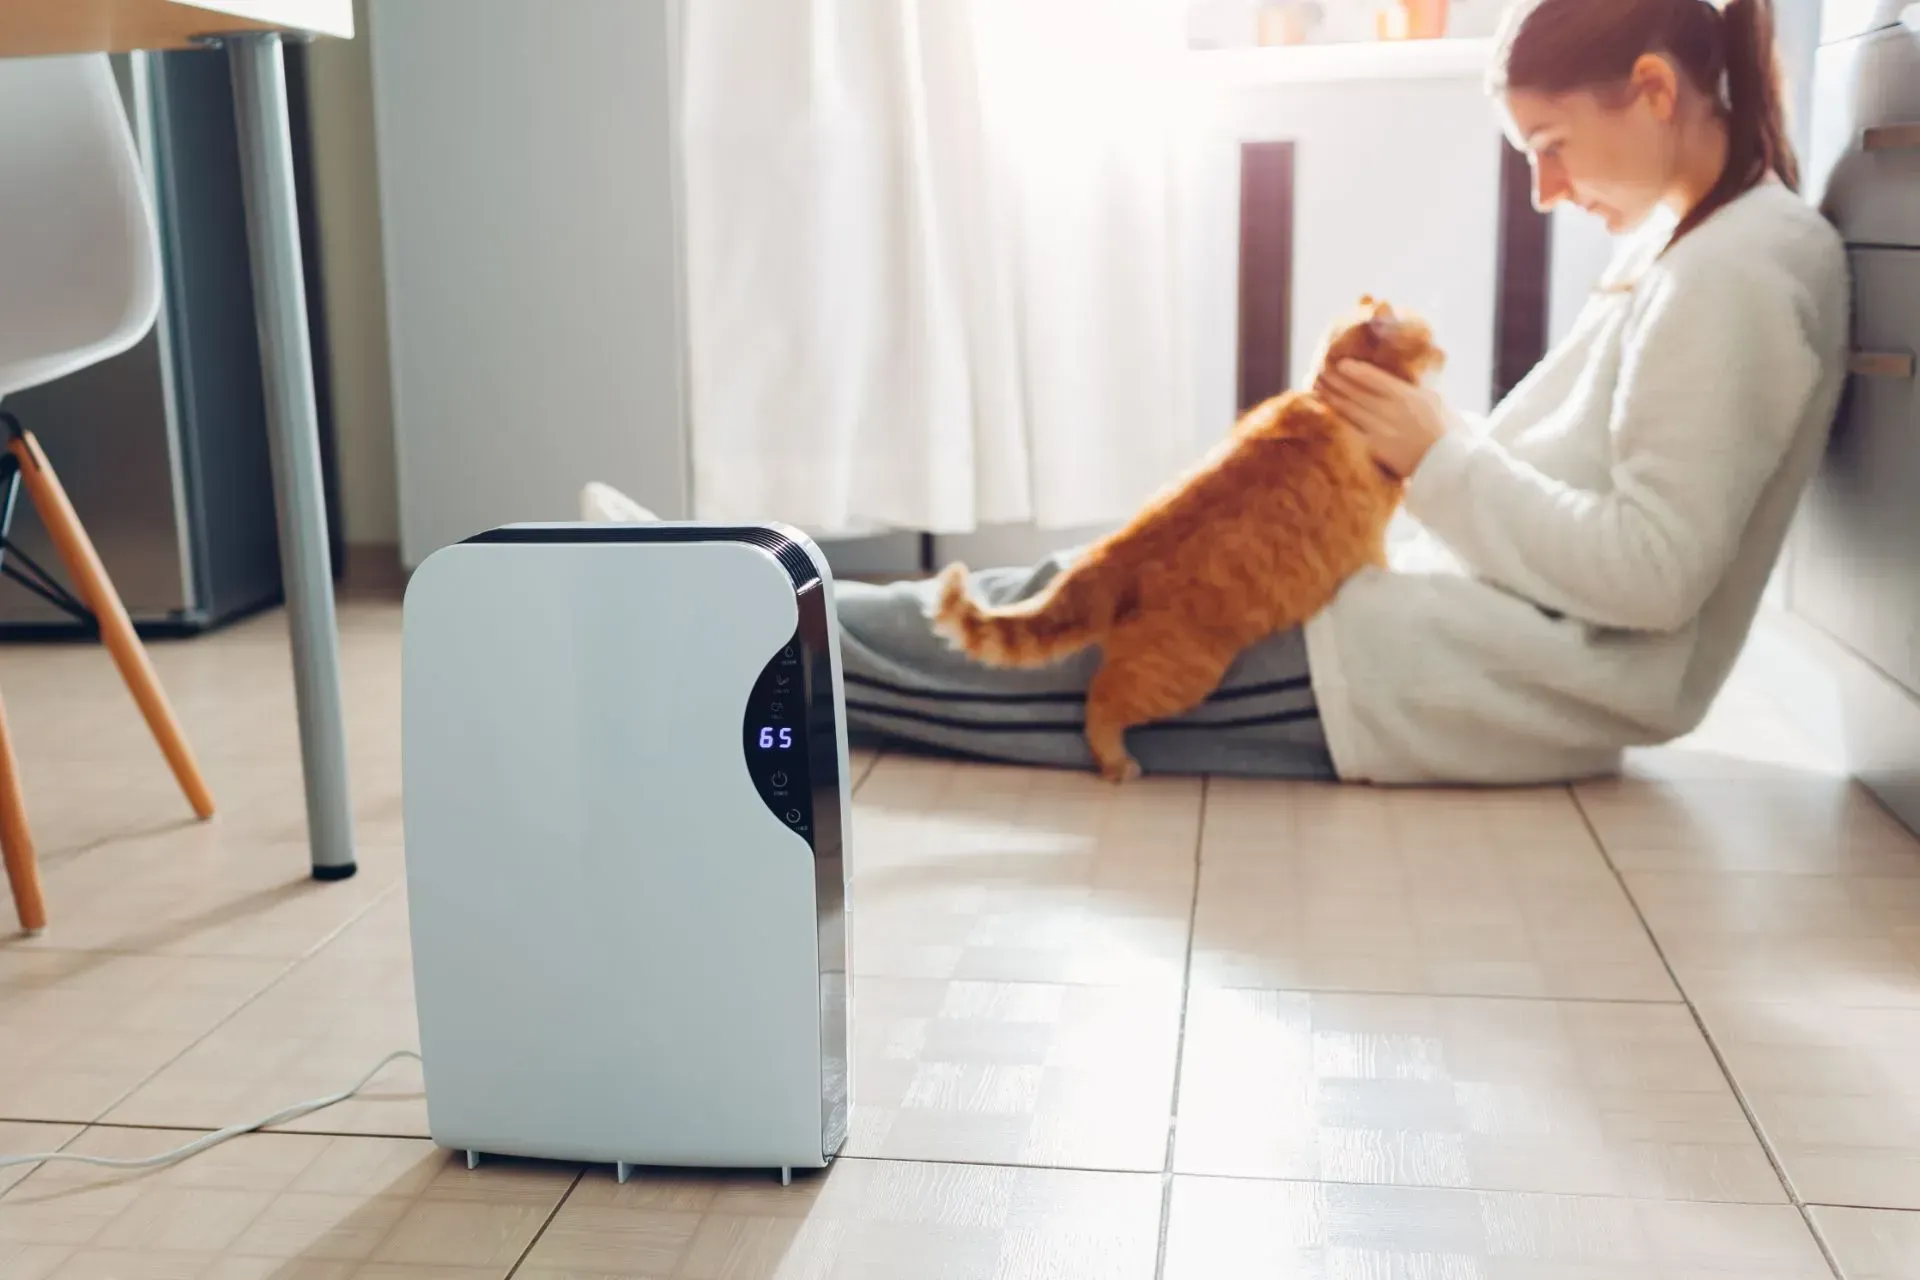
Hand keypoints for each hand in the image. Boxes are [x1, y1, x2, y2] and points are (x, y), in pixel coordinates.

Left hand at [1313, 360, 1450, 477]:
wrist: (1449, 464)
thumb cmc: (1446, 431)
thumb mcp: (1435, 400)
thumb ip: (1413, 388)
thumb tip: (1396, 377)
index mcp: (1409, 396)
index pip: (1375, 379)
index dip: (1355, 371)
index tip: (1340, 364)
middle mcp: (1393, 411)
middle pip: (1357, 393)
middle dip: (1337, 382)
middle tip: (1321, 373)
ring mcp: (1383, 431)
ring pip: (1351, 411)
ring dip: (1332, 398)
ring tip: (1318, 388)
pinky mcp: (1376, 450)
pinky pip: (1352, 432)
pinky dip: (1338, 422)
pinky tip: (1326, 415)